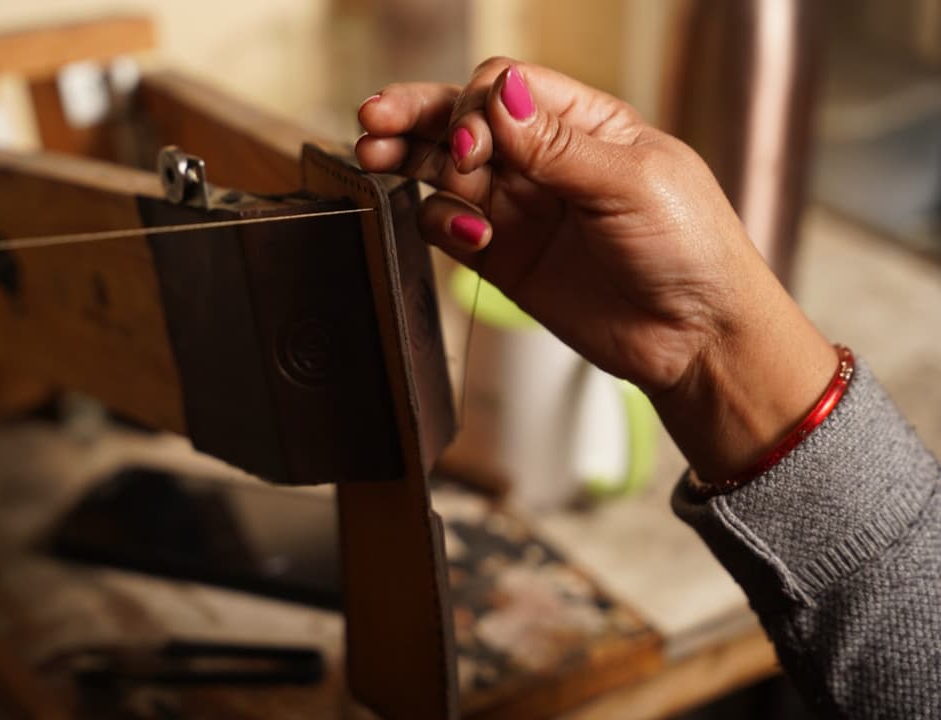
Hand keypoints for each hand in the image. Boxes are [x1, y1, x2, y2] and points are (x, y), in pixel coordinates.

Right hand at [356, 58, 835, 479]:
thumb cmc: (691, 249)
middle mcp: (545, 161)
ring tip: (377, 159)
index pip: (507, 88)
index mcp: (585, 124)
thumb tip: (501, 97)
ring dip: (411, 163)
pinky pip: (449, 227)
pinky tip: (466, 233)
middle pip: (463, 121)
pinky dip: (442, 224)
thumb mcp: (632, 183)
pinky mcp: (503, 257)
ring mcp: (521, 209)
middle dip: (418, 116)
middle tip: (375, 119)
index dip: (476, 107)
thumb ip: (559, 146)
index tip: (473, 143)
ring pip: (445, 171)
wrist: (696, 338)